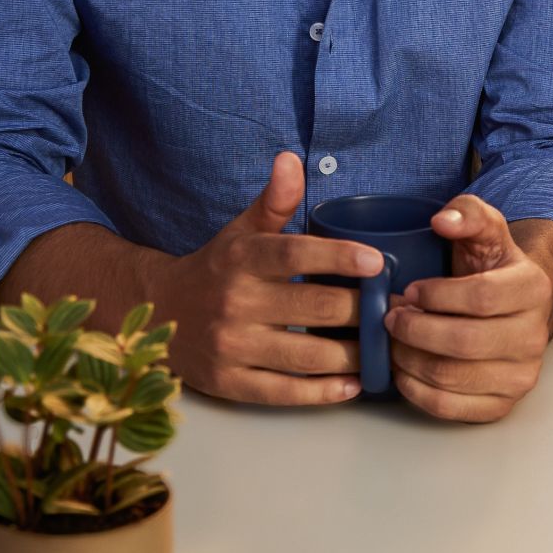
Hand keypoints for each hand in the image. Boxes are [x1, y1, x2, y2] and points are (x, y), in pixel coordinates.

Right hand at [144, 150, 382, 405]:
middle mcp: (235, 303)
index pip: (295, 255)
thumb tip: (291, 158)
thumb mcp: (241, 231)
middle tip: (395, 310)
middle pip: (313, 308)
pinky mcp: (229, 384)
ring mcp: (231, 347)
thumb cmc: (216, 268)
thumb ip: (273, 200)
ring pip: (307, 356)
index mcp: (242, 260)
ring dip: (353, 355)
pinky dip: (323, 392)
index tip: (377, 262)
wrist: (157, 313)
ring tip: (384, 348)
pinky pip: (284, 393)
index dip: (338, 257)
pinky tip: (353, 385)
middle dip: (362, 311)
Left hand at [383, 195, 552, 422]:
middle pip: (464, 342)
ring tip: (392, 341)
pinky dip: (416, 391)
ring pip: (452, 377)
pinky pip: (450, 408)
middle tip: (390, 317)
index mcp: (533, 289)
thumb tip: (442, 220)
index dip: (436, 296)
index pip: (481, 297)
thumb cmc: (489, 267)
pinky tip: (403, 370)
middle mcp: (535, 336)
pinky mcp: (502, 405)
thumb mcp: (483, 230)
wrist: (512, 306)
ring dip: (409, 359)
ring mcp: (521, 375)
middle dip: (415, 330)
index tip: (409, 290)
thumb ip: (466, 213)